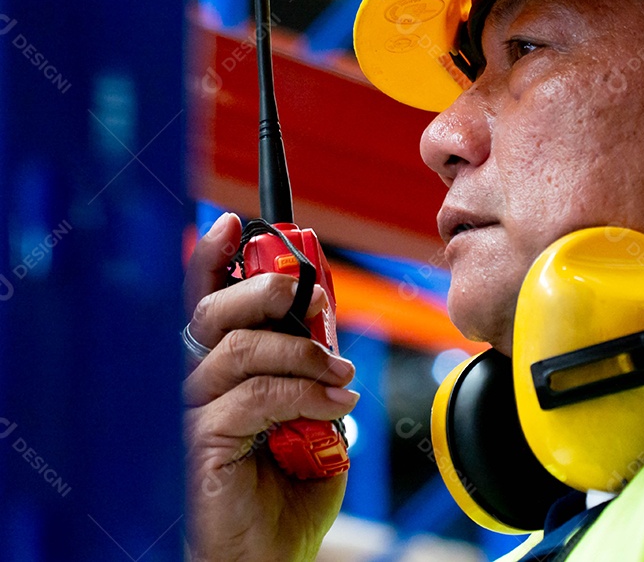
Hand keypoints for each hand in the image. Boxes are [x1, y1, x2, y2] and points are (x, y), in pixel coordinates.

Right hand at [182, 213, 358, 561]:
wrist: (278, 556)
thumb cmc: (293, 488)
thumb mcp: (316, 411)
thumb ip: (312, 365)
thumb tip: (323, 316)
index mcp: (221, 370)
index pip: (207, 302)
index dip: (215, 258)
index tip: (237, 225)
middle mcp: (198, 385)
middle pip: (213, 312)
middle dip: (264, 290)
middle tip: (308, 298)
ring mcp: (194, 414)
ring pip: (238, 348)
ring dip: (302, 353)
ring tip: (340, 376)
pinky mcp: (200, 444)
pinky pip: (250, 395)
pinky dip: (302, 392)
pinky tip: (333, 406)